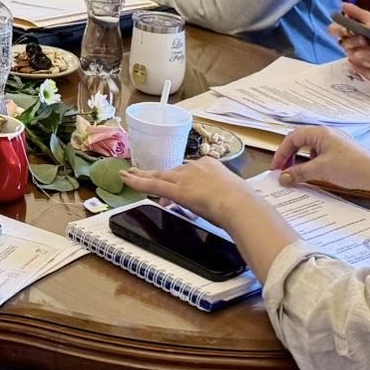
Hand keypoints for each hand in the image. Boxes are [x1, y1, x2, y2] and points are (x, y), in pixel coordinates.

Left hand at [121, 156, 257, 227]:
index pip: (189, 172)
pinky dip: (138, 182)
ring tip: (128, 175)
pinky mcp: (177, 189)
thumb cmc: (243, 203)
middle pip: (172, 172)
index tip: (179, 188)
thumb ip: (220, 196)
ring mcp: (185, 177)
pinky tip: (126, 179)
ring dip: (142, 176)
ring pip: (159, 176)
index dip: (182, 181)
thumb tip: (220, 205)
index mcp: (210, 165)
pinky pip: (153, 184)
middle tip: (140, 170)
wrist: (239, 204)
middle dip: (157, 174)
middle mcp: (195, 167)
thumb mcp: (232, 193)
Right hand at [272, 126, 369, 193]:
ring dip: (300, 160)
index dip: (281, 153)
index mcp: (320, 132)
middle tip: (283, 171)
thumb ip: (299, 173)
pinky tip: (314, 173)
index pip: (292, 138)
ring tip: (296, 173)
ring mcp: (334, 141)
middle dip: (289, 155)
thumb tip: (281, 178)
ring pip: (310, 148)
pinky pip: (320, 153)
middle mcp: (326, 133)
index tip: (276, 168)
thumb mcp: (321, 170)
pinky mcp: (340, 151)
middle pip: (300, 140)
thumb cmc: (350, 167)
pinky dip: (312, 162)